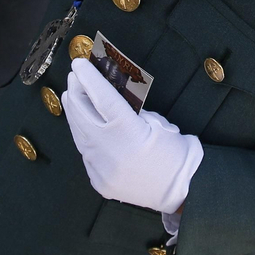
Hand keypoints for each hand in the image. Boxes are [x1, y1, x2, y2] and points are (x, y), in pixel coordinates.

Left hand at [62, 58, 201, 214]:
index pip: (103, 99)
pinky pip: (86, 153)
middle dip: (77, 93)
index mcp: (131, 134)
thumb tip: (107, 98)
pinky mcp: (99, 181)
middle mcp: (112, 153)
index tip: (79, 64)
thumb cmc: (175, 152)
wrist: (182, 189)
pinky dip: (84, 136)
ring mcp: (103, 170)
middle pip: (83, 116)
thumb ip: (130, 111)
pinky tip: (83, 125)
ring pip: (79, 135)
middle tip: (74, 77)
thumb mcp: (157, 123)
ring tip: (72, 97)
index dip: (89, 79)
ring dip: (74, 114)